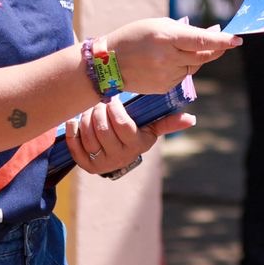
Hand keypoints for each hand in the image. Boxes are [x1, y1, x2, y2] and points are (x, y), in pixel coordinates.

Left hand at [64, 100, 197, 175]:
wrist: (117, 157)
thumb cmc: (135, 135)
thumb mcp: (151, 129)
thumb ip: (168, 123)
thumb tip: (191, 119)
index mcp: (136, 146)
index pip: (122, 125)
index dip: (114, 109)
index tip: (112, 99)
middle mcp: (119, 158)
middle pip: (102, 128)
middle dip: (98, 110)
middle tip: (99, 103)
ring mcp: (101, 164)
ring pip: (88, 134)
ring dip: (85, 117)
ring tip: (90, 111)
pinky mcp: (86, 165)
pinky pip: (74, 144)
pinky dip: (72, 129)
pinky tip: (76, 121)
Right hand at [102, 17, 239, 93]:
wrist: (109, 63)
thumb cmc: (135, 37)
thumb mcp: (159, 25)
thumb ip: (187, 30)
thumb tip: (214, 32)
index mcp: (166, 38)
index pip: (201, 41)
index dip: (222, 41)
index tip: (238, 40)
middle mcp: (168, 58)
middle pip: (204, 55)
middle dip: (216, 47)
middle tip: (224, 40)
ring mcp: (167, 75)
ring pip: (195, 66)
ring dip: (194, 57)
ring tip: (173, 49)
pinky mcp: (165, 88)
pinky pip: (183, 76)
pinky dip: (181, 67)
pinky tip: (165, 62)